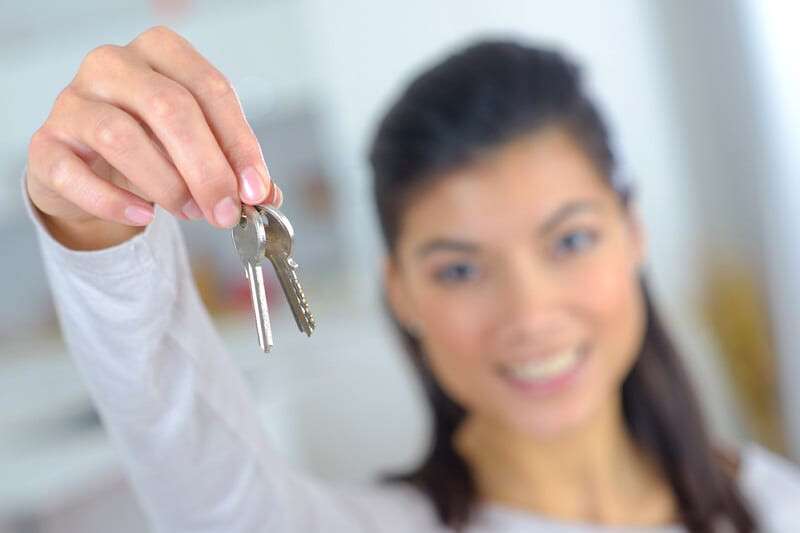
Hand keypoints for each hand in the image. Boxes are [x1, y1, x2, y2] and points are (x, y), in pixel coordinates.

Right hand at [26, 25, 281, 248]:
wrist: (91, 171)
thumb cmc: (153, 147)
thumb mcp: (198, 149)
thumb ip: (232, 167)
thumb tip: (267, 195)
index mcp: (161, 53)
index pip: (210, 89)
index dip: (239, 143)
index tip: (256, 188)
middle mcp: (113, 65)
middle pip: (169, 108)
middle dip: (206, 168)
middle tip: (226, 211)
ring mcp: (72, 101)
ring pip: (122, 137)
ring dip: (167, 184)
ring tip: (192, 212)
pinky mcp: (46, 144)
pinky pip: (74, 173)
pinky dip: (113, 201)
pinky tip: (143, 217)